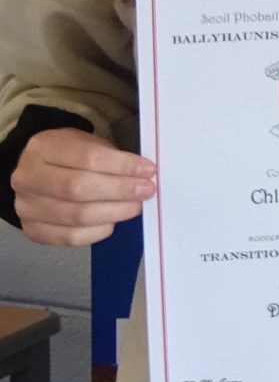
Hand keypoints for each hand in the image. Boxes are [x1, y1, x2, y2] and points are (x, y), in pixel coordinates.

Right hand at [11, 128, 154, 245]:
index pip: (87, 157)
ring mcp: (26, 206)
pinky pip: (70, 237)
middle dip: (120, 190)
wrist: (35, 172)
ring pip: (76, 216)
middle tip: (146, 190)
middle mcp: (27, 178)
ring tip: (134, 206)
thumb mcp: (86, 143)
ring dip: (114, 212)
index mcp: (42, 148)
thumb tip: (143, 175)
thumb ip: (110, 157)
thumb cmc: (67, 156)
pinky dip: (97, 231)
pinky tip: (112, 222)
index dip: (122, 165)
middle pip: (78, 188)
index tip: (148, 170)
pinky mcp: (33, 230)